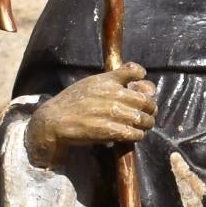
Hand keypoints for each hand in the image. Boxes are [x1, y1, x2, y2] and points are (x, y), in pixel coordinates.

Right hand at [23, 62, 155, 167]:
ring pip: (143, 118)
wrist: (54, 120)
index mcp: (108, 80)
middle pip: (146, 100)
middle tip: (149, 114)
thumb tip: (140, 76)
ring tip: (143, 126)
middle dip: (151, 108)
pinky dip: (137, 135)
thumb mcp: (92, 83)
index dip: (144, 82)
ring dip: (146, 123)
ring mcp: (112, 112)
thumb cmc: (73, 101)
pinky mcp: (110, 130)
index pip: (135, 71)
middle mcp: (113, 94)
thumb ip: (114, 79)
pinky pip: (134, 133)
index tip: (145, 92)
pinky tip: (133, 135)